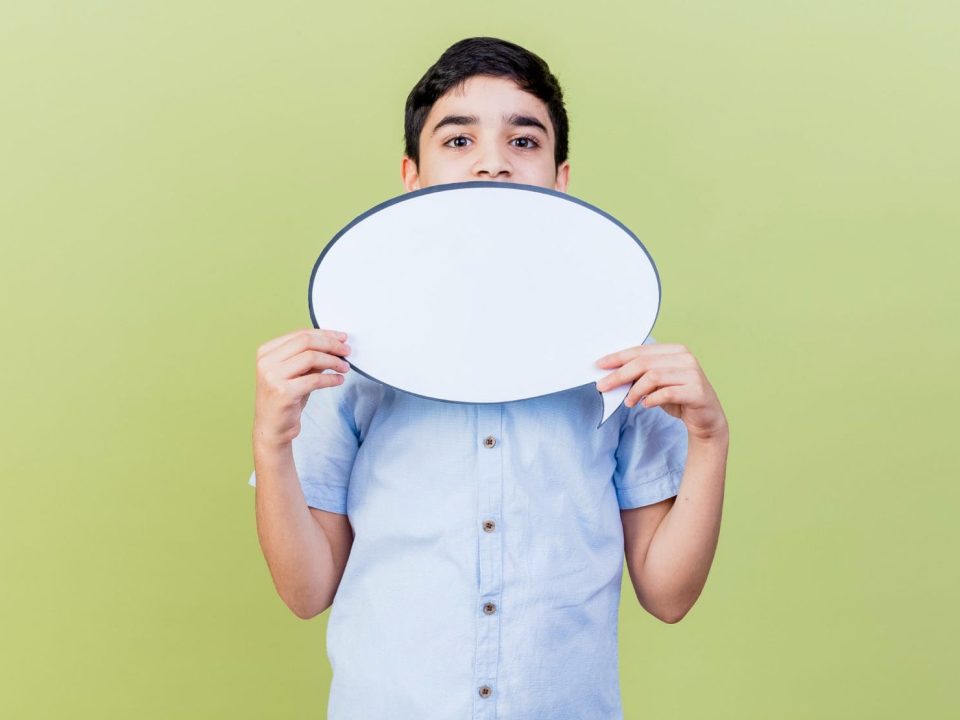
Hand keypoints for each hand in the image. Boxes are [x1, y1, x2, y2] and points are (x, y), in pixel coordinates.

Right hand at [253, 328, 351, 450]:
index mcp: (266, 352)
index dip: (325, 334)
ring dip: (333, 361)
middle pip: (306, 342)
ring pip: (311, 357)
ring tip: (345, 367)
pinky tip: (339, 380)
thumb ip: (310, 357)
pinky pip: (314, 379)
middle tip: (347, 351)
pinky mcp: (283, 393)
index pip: (300, 334)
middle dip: (331, 344)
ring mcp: (272, 377)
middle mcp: (266, 362)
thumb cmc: (285, 399)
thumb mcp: (296, 373)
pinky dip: (331, 378)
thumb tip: (335, 343)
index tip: (342, 338)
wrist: (272, 428)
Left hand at [595, 342, 726, 441]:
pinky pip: (667, 393)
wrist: (706, 419)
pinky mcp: (696, 391)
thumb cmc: (678, 398)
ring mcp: (693, 373)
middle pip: (644, 363)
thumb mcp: (656, 384)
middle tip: (603, 386)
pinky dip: (652, 399)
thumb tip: (611, 375)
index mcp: (674, 350)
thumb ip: (640, 376)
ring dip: (635, 390)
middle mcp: (685, 358)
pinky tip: (645, 405)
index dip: (618, 357)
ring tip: (628, 402)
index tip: (600, 365)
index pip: (641, 350)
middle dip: (620, 375)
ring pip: (653, 377)